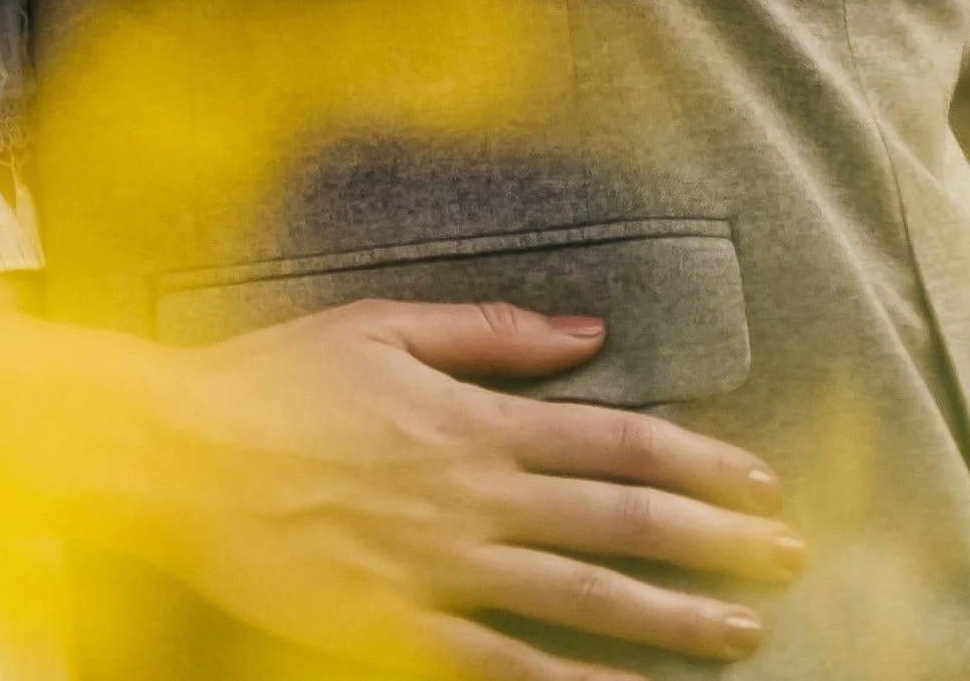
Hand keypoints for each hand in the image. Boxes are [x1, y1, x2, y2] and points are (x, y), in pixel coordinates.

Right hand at [129, 299, 800, 675]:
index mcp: (473, 415)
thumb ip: (490, 330)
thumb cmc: (272, 377)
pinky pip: (506, 665)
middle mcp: (475, 492)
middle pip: (621, 518)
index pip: (615, 436)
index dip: (698, 458)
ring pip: (583, 596)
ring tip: (743, 635)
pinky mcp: (400, 625)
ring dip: (671, 617)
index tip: (762, 477)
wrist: (179, 451)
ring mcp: (442, 565)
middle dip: (717, 539)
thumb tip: (586, 329)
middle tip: (790, 558)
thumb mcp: (382, 324)